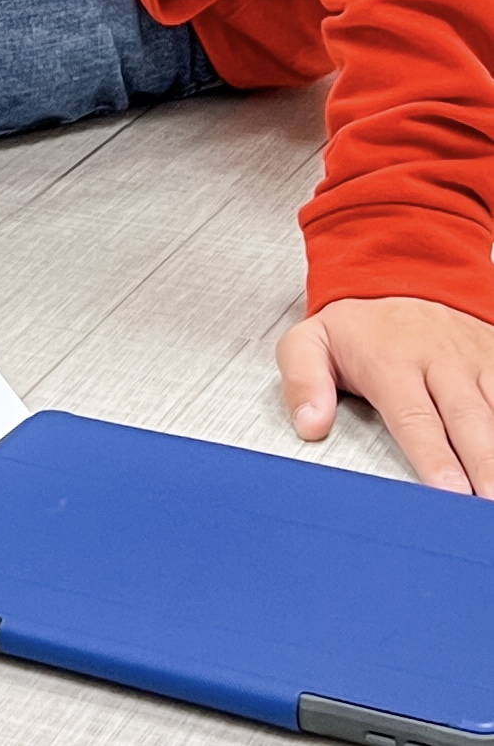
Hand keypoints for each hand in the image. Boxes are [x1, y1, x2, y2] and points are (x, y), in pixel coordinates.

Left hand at [278, 296, 493, 495]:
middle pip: (469, 421)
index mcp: (392, 362)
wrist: (402, 275)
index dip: (433, 456)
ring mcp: (477, 362)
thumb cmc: (358, 327)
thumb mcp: (310, 342)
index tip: (448, 491)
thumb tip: (309, 423)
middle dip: (484, 465)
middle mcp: (441, 362)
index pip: (414, 417)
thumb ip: (302, 381)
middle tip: (488, 502)